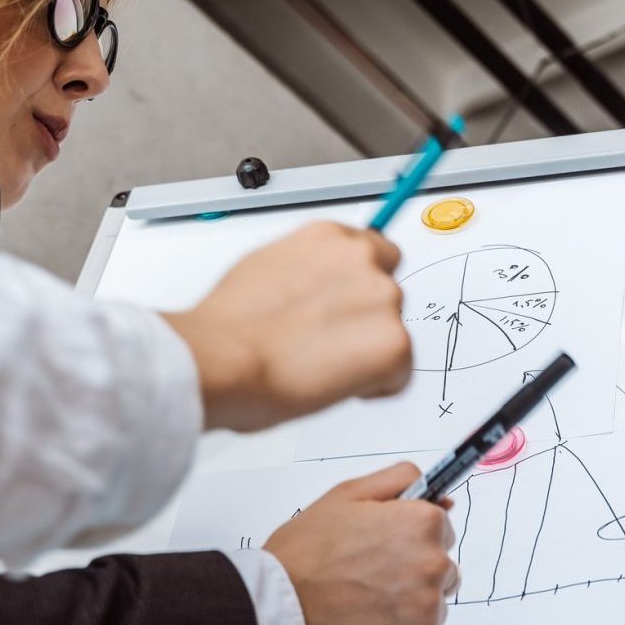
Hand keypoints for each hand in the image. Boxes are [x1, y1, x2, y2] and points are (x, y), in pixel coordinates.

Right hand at [163, 222, 410, 431]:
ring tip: (320, 368)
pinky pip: (401, 373)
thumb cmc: (228, 327)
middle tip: (326, 346)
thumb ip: (304, 272)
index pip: (373, 253)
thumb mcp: (264, 270)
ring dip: (368, 352)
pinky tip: (336, 386)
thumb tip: (312, 289)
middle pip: (388, 292)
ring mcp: (383, 299)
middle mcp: (362, 259)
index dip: (357, 287)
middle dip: (365, 321)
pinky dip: (377, 387)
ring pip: (394, 332)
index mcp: (329, 237)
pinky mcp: (395, 343)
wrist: (222, 359)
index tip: (346, 306)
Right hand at [264, 463, 457, 624]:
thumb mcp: (347, 495)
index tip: (384, 545)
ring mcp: (428, 611)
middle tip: (369, 574)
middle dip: (414, 568)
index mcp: (422, 524)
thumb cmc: (305, 552)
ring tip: (365, 601)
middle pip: (442, 566)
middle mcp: (434, 566)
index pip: (441, 526)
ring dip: (409, 603)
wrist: (277, 611)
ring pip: (434, 603)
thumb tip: (442, 497)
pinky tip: (365, 624)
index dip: (410, 534)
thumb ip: (398, 480)